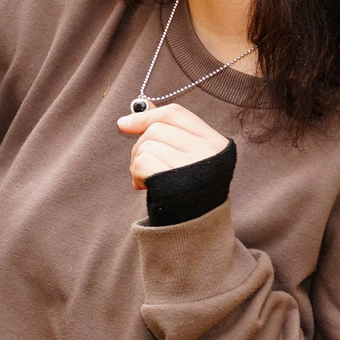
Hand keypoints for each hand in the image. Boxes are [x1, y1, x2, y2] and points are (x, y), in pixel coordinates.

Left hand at [114, 103, 228, 189]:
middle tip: (142, 167)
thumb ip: (170, 132)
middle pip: (156, 129)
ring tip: (146, 180)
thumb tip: (143, 106)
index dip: (146, 115)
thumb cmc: (189, 193)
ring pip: (146, 146)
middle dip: (139, 147)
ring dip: (137, 164)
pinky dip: (136, 174)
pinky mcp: (174, 181)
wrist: (196, 233)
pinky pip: (142, 162)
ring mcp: (193, 167)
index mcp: (215, 142)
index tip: (124, 124)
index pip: (175, 114)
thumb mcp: (187, 159)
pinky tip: (144, 187)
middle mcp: (208, 152)